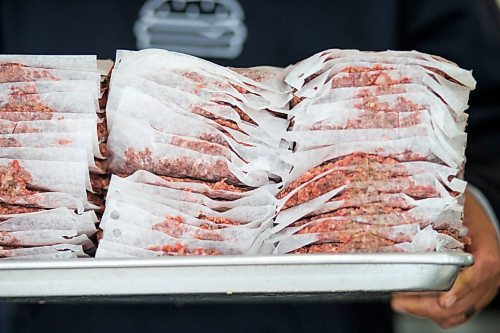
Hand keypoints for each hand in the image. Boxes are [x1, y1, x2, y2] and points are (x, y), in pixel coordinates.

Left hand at [391, 189, 499, 328]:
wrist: (472, 215)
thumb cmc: (462, 207)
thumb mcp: (454, 203)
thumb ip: (440, 209)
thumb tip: (410, 206)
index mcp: (489, 248)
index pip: (482, 270)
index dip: (462, 287)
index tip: (443, 300)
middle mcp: (491, 273)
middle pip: (465, 299)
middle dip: (429, 305)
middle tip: (399, 301)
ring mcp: (485, 287)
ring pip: (460, 311)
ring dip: (428, 311)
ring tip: (401, 302)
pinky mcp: (476, 295)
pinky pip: (460, 313)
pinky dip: (437, 315)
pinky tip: (414, 306)